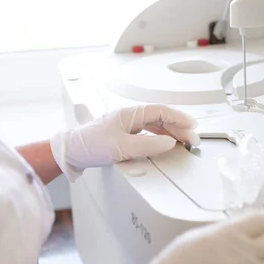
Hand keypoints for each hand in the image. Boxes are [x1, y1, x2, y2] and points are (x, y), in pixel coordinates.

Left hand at [50, 104, 198, 180]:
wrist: (70, 151)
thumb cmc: (90, 145)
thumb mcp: (122, 148)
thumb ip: (148, 145)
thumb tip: (169, 143)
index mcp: (130, 114)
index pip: (162, 111)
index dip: (180, 118)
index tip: (193, 126)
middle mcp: (130, 116)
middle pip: (161, 117)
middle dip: (179, 126)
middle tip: (193, 138)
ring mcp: (127, 125)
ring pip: (155, 124)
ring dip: (171, 132)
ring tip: (183, 141)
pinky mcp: (123, 134)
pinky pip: (148, 131)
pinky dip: (160, 136)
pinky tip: (165, 142)